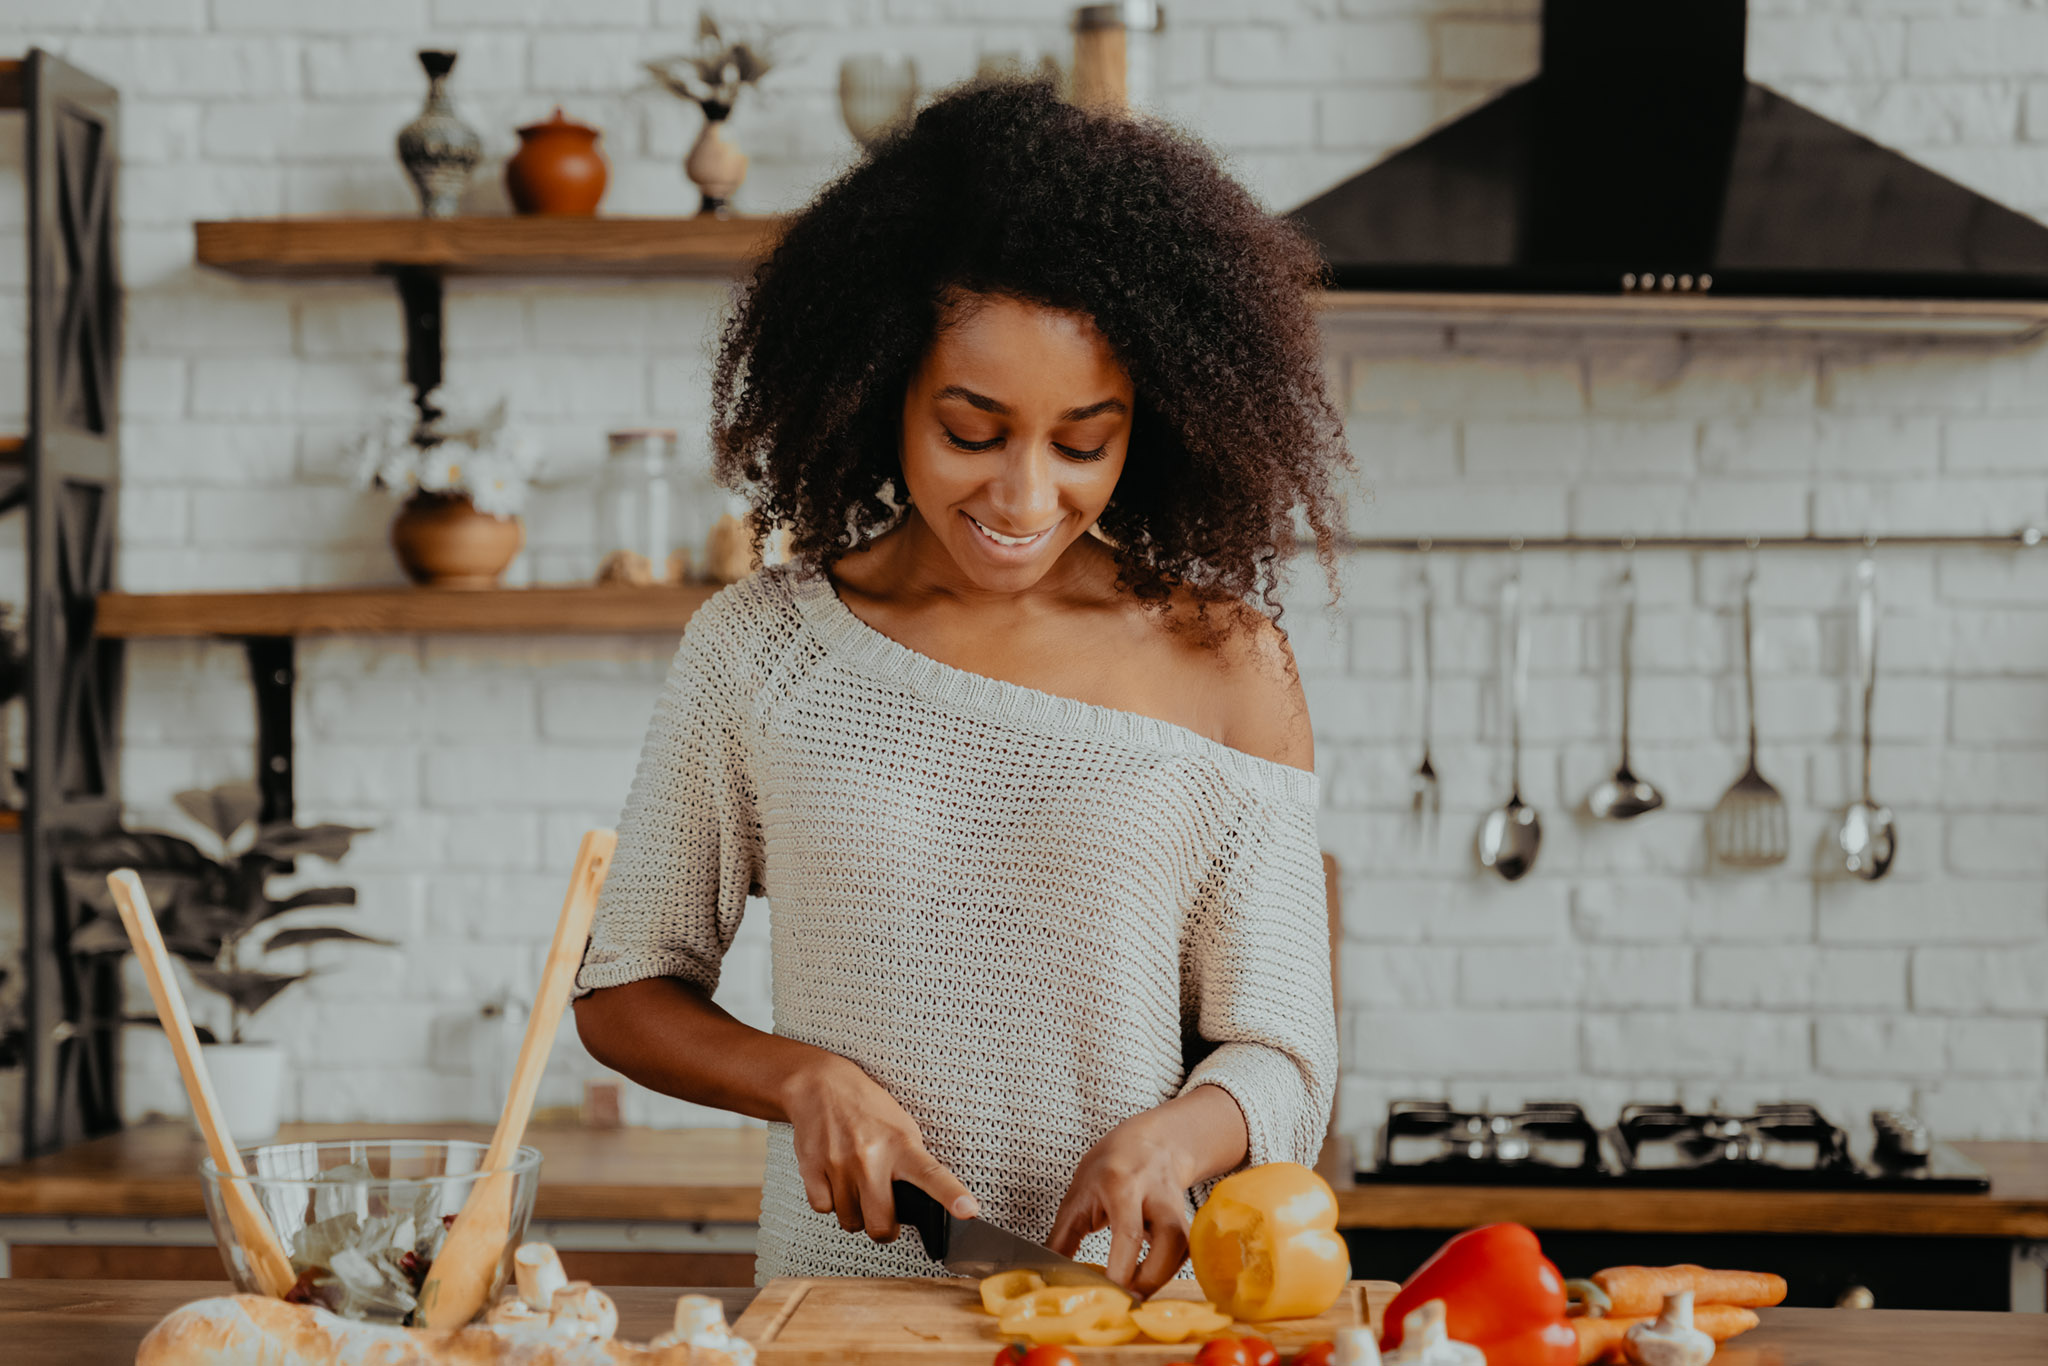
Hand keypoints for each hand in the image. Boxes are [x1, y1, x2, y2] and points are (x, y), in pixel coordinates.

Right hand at [780, 1052, 978, 1243]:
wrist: (821, 1087)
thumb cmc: (867, 1110)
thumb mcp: (902, 1128)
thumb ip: (912, 1164)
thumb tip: (923, 1205)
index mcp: (901, 1145)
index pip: (932, 1174)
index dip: (951, 1196)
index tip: (968, 1212)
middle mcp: (871, 1156)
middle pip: (881, 1224)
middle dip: (884, 1228)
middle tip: (884, 1214)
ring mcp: (839, 1164)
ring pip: (850, 1221)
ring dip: (855, 1213)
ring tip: (856, 1186)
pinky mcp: (812, 1168)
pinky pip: (823, 1209)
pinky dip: (830, 1202)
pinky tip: (835, 1180)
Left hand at [1046, 1106, 1200, 1297]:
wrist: (1150, 1142)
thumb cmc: (1110, 1166)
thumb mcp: (1078, 1195)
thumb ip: (1062, 1238)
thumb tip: (1047, 1277)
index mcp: (1122, 1184)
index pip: (1129, 1232)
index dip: (1121, 1269)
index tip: (1107, 1293)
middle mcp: (1156, 1194)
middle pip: (1170, 1241)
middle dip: (1151, 1279)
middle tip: (1126, 1301)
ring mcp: (1178, 1206)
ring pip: (1183, 1249)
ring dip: (1159, 1278)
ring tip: (1132, 1293)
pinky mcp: (1189, 1221)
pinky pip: (1184, 1253)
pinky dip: (1166, 1272)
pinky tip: (1147, 1280)